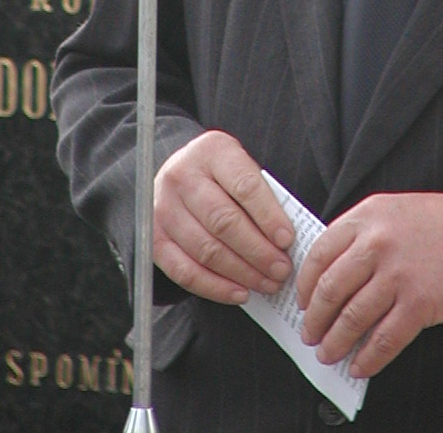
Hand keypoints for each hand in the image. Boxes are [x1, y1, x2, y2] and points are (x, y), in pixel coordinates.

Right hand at [152, 131, 294, 304]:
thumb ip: (260, 195)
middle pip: (224, 221)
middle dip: (258, 251)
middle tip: (281, 269)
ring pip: (206, 250)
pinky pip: (185, 271)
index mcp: (212, 151)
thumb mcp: (239, 167)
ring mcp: (163, 208)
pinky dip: (215, 287)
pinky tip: (240, 292)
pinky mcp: (154, 238)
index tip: (287, 240)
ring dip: (242, 273)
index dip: (268, 216)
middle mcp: (182, 176)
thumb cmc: (220, 174)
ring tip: (267, 283)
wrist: (178, 173)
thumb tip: (284, 240)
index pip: (244, 186)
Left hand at [297, 192, 442, 378]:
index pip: (320, 254)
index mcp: (367, 216)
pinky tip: (360, 366)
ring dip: (335, 343)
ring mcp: (398, 274)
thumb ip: (360, 234)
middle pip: (330, 290)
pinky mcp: (420, 303)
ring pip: (352, 318)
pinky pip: (383, 340)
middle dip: (315, 319)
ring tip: (328, 354)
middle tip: (310, 334)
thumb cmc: (439, 223)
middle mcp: (378, 243)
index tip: (302, 301)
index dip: (305, 284)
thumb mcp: (392, 211)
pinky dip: (368, 359)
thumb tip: (328, 276)